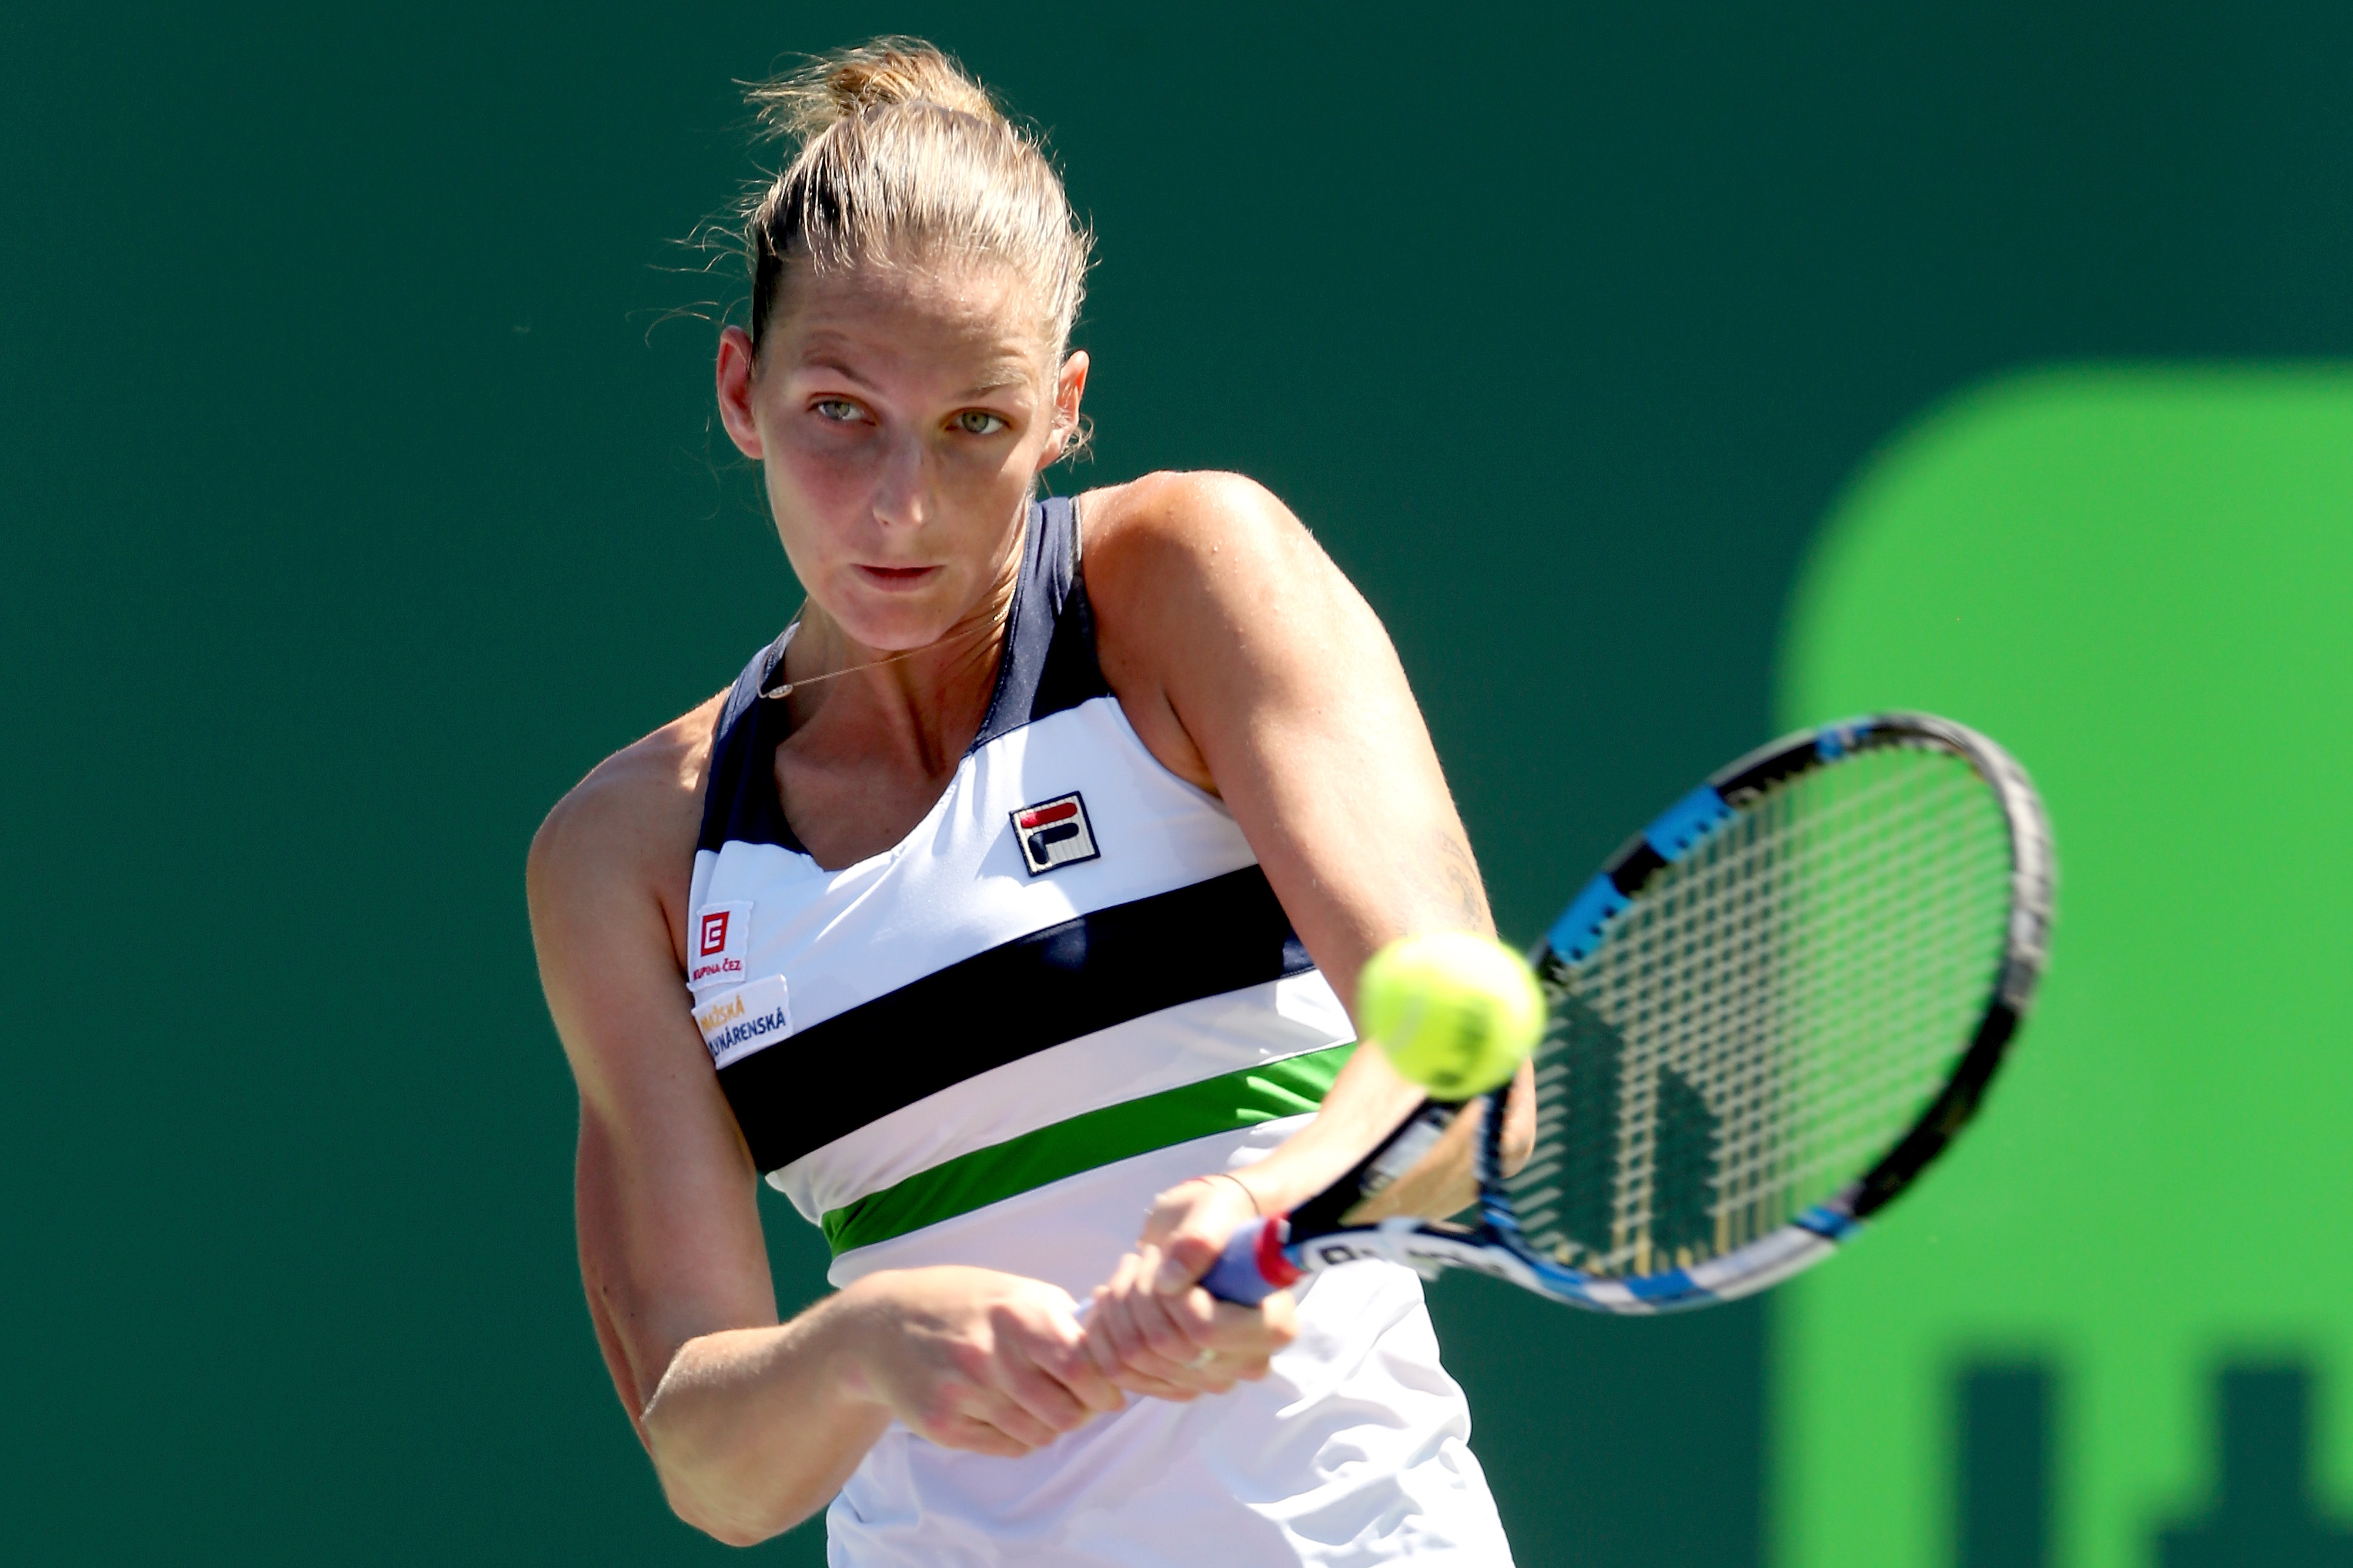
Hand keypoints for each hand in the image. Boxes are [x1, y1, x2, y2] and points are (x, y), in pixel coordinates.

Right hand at [834, 1266, 1124, 1456]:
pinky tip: (1003, 1410)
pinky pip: (1005, 1447)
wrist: (880, 1323)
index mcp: (1016, 1315)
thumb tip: (1110, 1354)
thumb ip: (1059, 1319)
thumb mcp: (1012, 1290)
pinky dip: (1016, 1436)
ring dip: (1047, 1425)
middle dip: (1079, 1413)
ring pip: (1037, 1435)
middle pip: (1064, 1412)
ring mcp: (961, 1393)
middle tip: (1074, 1402)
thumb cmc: (960, 1302)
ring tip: (1034, 1402)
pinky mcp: (941, 1424)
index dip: (1104, 1388)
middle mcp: (988, 1355)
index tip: (1106, 1392)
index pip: (1082, 1367)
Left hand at [1083, 1175, 1297, 1400]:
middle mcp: (1246, 1363)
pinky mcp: (1175, 1383)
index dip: (1172, 1297)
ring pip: (1137, 1358)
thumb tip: (1169, 1282)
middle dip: (1139, 1293)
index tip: (1164, 1258)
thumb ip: (1200, 1240)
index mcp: (1273, 1325)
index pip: (1204, 1331)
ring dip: (1118, 1306)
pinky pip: (1120, 1371)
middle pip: (1165, 1346)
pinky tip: (1112, 1298)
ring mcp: (1209, 1378)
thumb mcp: (1215, 1211)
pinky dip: (1104, 1331)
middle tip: (1142, 1257)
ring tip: (1129, 1270)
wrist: (1204, 1234)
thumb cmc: (1219, 1217)